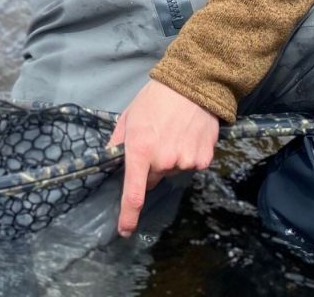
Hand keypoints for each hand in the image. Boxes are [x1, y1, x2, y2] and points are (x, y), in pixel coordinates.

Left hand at [110, 80, 219, 237]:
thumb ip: (117, 141)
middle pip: (152, 177)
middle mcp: (163, 161)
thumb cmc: (154, 99)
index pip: (133, 192)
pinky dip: (189, 155)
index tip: (124, 230)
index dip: (128, 215)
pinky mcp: (203, 160)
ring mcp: (185, 162)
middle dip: (150, 166)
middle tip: (154, 140)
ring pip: (172, 171)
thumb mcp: (129, 116)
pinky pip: (191, 165)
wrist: (192, 84)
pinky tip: (188, 135)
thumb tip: (110, 159)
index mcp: (140, 151)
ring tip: (173, 132)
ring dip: (170, 159)